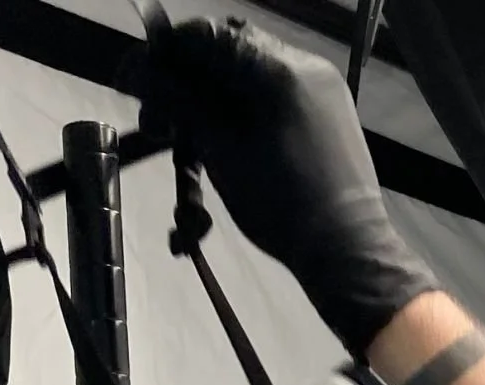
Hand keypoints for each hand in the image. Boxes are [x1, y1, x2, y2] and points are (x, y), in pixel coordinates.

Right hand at [139, 14, 437, 355]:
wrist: (347, 251)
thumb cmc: (282, 209)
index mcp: (276, 70)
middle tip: (164, 112)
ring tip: (192, 131)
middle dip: (191, 74)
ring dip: (217, 90)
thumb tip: (137, 71)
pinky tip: (229, 134)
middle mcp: (304, 65)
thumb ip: (180, 102)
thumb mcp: (221, 153)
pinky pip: (279, 89)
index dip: (166, 53)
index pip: (207, 34)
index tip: (138, 79)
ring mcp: (322, 86)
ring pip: (254, 68)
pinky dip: (248, 103)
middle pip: (231, 47)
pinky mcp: (331, 110)